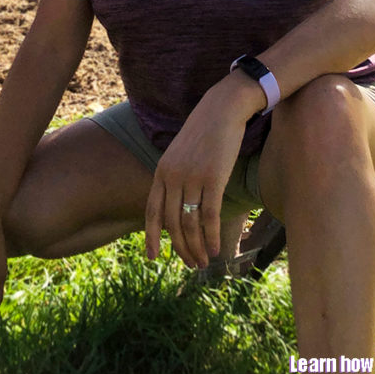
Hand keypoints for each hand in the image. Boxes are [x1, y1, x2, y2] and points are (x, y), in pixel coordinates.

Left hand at [144, 89, 249, 268]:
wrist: (223, 108)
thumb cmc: (206, 130)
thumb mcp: (182, 152)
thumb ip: (176, 175)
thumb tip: (178, 203)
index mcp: (162, 171)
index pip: (152, 211)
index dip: (150, 236)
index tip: (152, 257)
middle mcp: (173, 176)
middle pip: (171, 223)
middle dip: (181, 248)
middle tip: (191, 264)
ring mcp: (192, 177)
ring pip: (190, 223)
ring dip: (196, 247)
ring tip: (204, 262)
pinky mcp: (213, 178)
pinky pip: (209, 215)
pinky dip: (211, 236)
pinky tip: (215, 249)